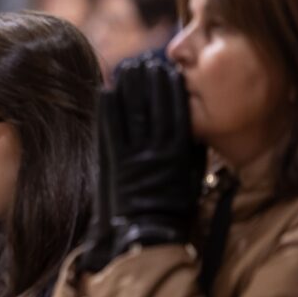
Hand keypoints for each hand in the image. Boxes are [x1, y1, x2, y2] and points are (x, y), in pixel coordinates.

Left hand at [104, 57, 206, 254]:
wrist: (147, 237)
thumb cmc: (174, 209)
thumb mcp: (192, 177)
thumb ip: (192, 150)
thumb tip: (190, 122)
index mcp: (181, 154)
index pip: (178, 111)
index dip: (171, 87)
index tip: (168, 69)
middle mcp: (158, 151)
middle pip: (153, 106)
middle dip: (149, 79)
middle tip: (144, 60)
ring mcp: (134, 156)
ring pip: (132, 113)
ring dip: (128, 87)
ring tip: (127, 66)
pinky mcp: (113, 164)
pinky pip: (109, 130)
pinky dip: (108, 109)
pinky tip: (105, 90)